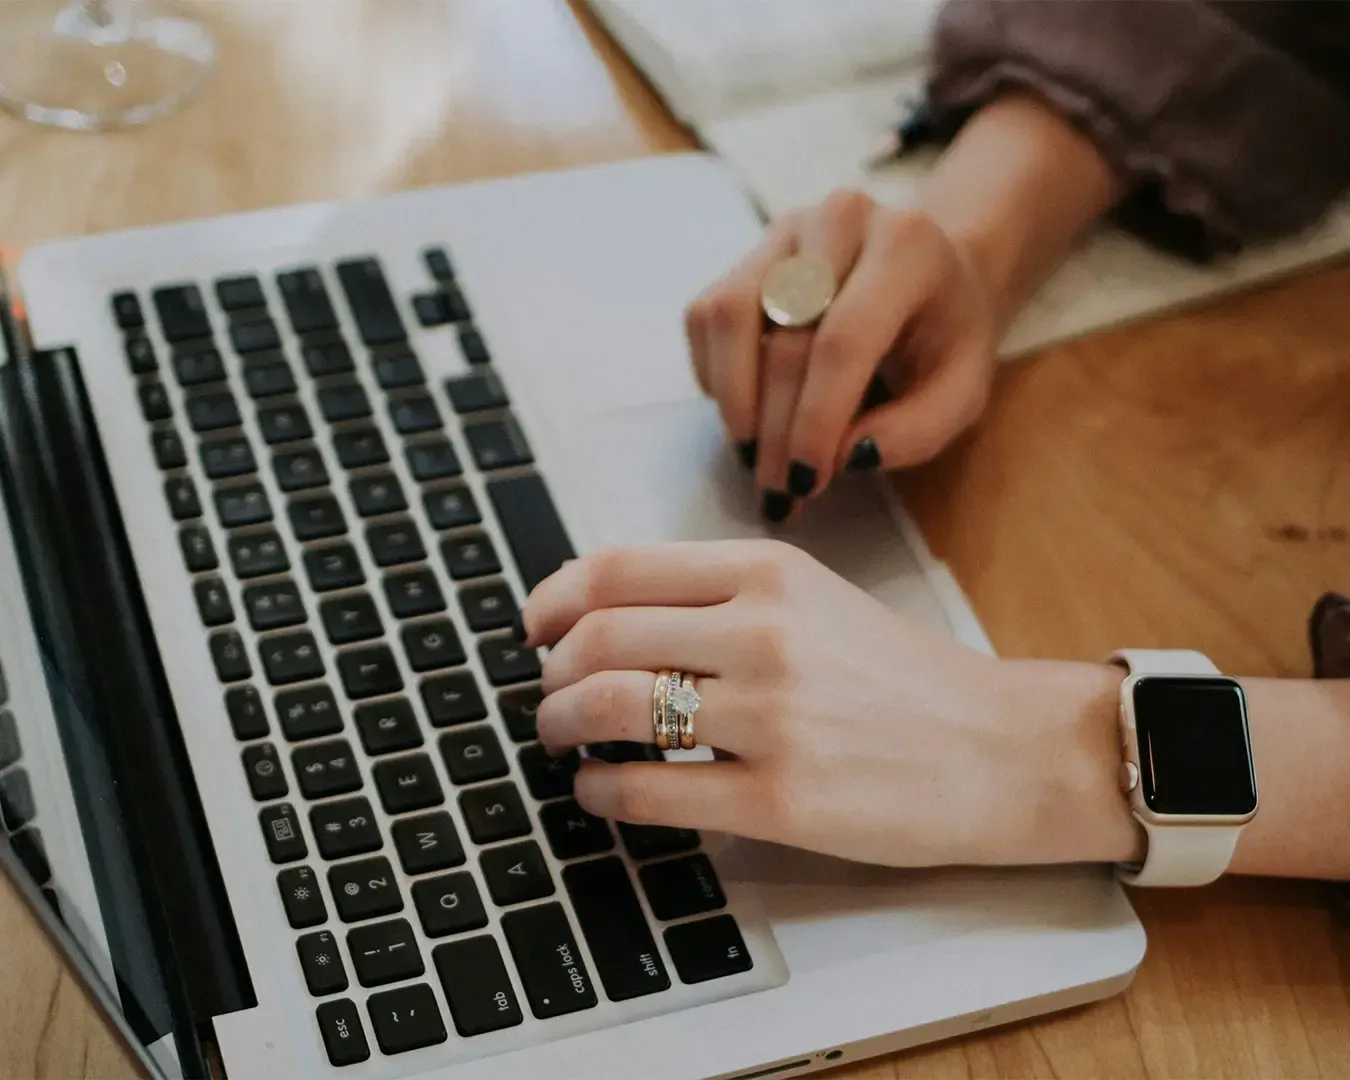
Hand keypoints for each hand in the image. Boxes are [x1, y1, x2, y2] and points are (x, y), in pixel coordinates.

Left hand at [522, 540, 1137, 867]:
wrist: (1002, 748)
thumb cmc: (905, 677)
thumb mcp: (816, 600)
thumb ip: (721, 596)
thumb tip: (609, 615)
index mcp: (769, 572)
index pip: (617, 567)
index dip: (553, 597)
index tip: (534, 626)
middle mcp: (765, 633)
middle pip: (599, 637)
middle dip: (549, 672)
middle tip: (546, 695)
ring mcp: (772, 717)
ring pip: (611, 708)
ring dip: (560, 726)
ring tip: (561, 740)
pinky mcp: (781, 801)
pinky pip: (648, 791)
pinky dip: (599, 792)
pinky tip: (598, 793)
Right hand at [684, 189, 997, 520]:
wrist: (931, 270)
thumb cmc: (945, 336)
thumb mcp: (962, 391)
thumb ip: (917, 431)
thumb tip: (846, 456)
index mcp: (906, 247)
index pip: (842, 340)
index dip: (815, 419)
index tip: (806, 481)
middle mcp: (839, 221)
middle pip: (784, 339)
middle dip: (776, 430)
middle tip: (779, 490)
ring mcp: (784, 231)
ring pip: (729, 317)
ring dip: (734, 400)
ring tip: (753, 453)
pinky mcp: (746, 252)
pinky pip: (706, 316)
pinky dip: (714, 374)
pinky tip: (747, 409)